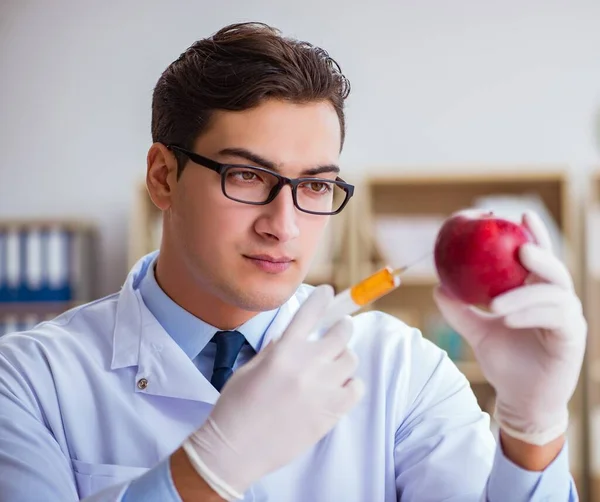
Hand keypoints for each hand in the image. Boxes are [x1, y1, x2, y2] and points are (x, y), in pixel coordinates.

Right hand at [182, 285, 363, 499]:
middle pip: (342, 332)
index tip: (329, 292)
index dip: (322, 298)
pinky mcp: (331, 413)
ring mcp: (321, 389)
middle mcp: (306, 365)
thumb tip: (289, 338)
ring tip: (333, 364)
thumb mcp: (249, 368)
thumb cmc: (235, 407)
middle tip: (338, 330)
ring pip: (351, 359)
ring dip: (343, 357)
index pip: (310, 312)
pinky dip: (350, 384)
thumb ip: (274, 349)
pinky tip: (338, 387)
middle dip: (341, 327)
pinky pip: (356, 388)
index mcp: (283, 351)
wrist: (235, 450)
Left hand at [433, 210, 586, 445]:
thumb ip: (461, 309)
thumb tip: (438, 286)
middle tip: (520, 248)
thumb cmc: (505, 363)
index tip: (520, 214)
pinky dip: (532, 314)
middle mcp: (557, 303)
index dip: (535, 234)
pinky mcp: (572, 339)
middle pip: (554, 270)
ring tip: (496, 303)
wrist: (519, 400)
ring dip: (525, 295)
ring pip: (554, 295)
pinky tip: (509, 318)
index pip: (540, 259)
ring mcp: (568, 320)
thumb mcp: (477, 332)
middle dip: (540, 255)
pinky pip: (556, 319)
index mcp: (538, 294)